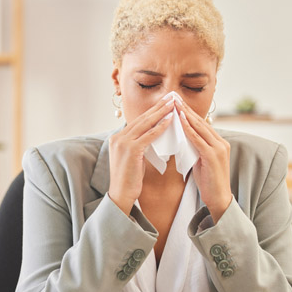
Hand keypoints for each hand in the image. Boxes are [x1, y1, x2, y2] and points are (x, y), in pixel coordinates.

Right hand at [108, 95, 174, 214]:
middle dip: (158, 107)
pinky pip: (148, 136)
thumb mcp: (134, 158)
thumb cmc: (129, 179)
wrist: (121, 195)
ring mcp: (123, 143)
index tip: (164, 103)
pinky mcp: (131, 151)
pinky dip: (160, 127)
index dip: (152, 111)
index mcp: (117, 138)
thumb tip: (152, 136)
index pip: (138, 121)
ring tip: (173, 104)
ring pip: (145, 124)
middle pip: (142, 119)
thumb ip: (140, 145)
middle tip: (171, 97)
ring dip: (161, 113)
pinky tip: (170, 121)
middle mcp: (118, 138)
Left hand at [177, 100, 231, 222]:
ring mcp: (218, 148)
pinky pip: (198, 139)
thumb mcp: (200, 161)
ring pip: (200, 127)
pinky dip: (188, 128)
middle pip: (201, 121)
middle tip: (174, 97)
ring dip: (186, 114)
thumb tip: (183, 139)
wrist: (219, 199)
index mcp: (218, 143)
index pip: (201, 124)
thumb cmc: (208, 182)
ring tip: (174, 104)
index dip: (189, 112)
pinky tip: (179, 120)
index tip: (177, 102)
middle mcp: (220, 142)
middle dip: (186, 108)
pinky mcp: (213, 156)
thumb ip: (195, 149)